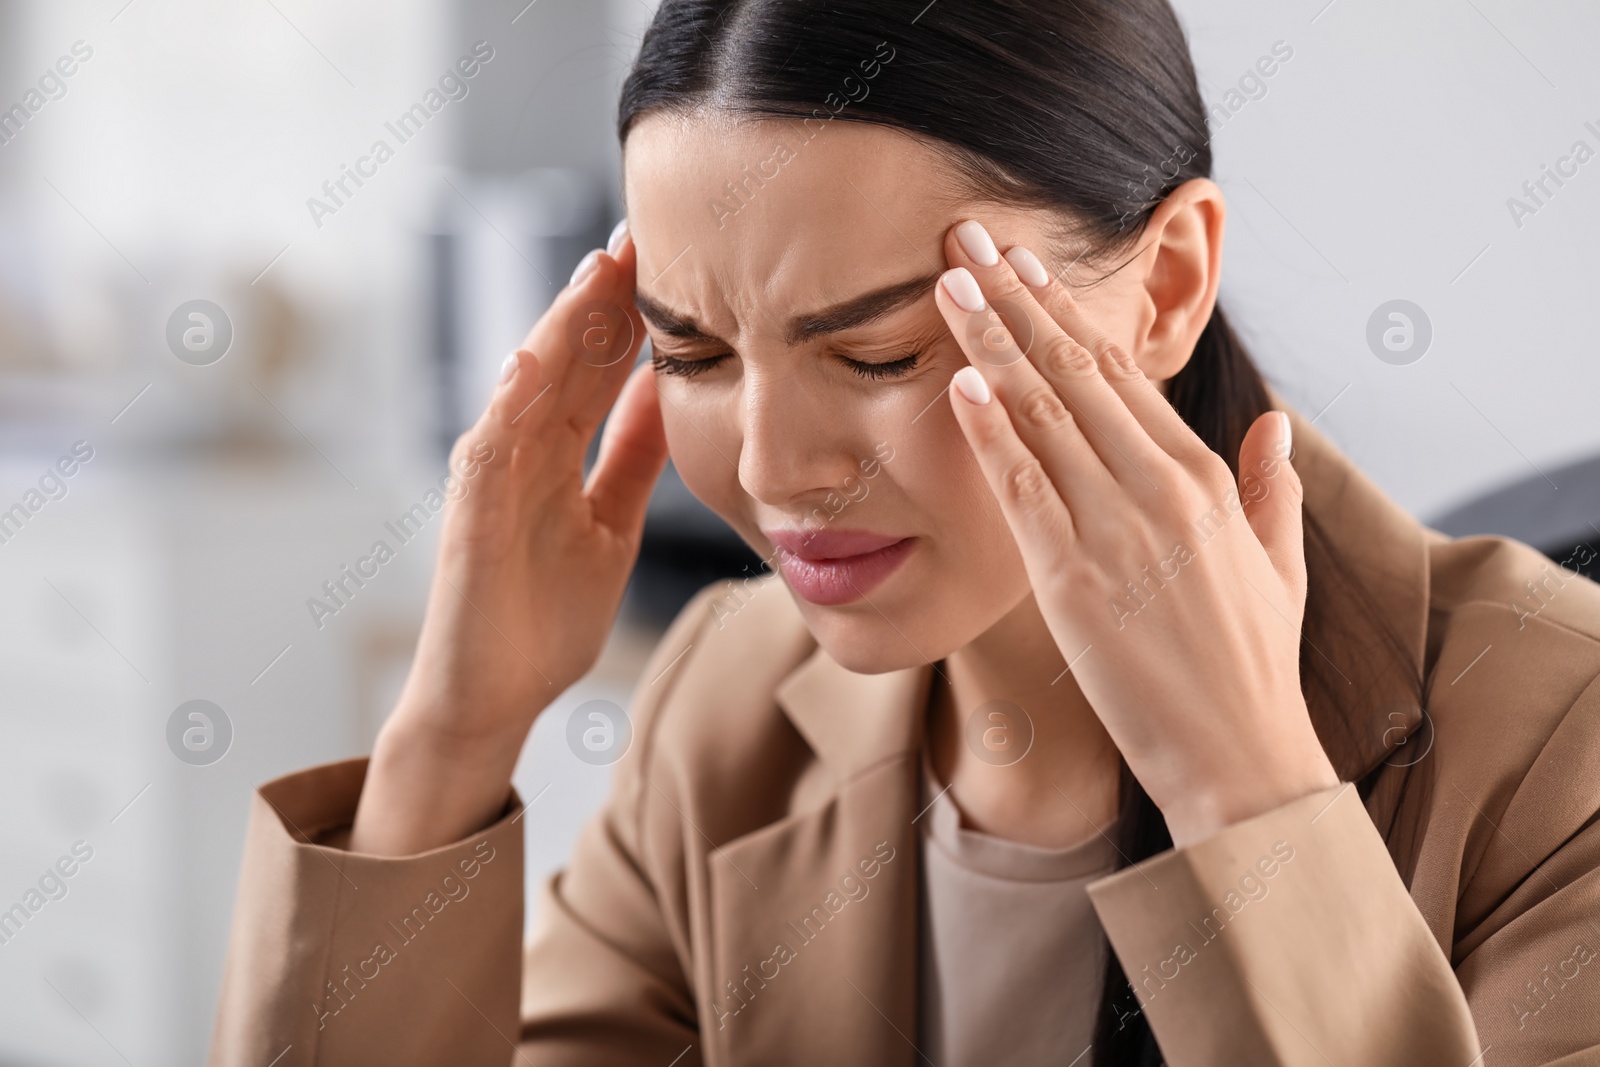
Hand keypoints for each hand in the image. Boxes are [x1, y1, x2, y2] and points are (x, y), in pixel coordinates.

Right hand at [352, 228, 667, 853]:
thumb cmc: (545, 615)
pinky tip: (528, 365)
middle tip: (642, 232)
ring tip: (596, 274)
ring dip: (559, 331)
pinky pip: (484, 456)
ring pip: (527, 391)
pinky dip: (504, 408)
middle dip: (603, 300)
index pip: (600, 369)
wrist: (496, 697)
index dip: (633, 316)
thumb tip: (668, 388)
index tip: (674, 260)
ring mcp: (493, 484)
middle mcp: (523, 455)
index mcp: (559, 455)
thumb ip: (631, 456)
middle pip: (566, 362)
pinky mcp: (468, 523)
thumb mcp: (610, 521)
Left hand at [934, 220, 1338, 848]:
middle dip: (1015, 297)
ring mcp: (1117, 528)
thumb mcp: (1279, 563)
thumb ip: (1271, 487)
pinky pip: (1024, 489)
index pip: (1122, 370)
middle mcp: (1160, 486)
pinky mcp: (1074, 579)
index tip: (1027, 264)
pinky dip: (990, 433)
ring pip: (1043, 412)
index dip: (1066, 311)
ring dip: (991, 341)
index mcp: (1202, 475)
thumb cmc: (1252, 663)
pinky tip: (960, 383)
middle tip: (966, 237)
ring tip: (948, 281)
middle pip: (1074, 369)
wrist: (1240, 755)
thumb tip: (1273, 424)